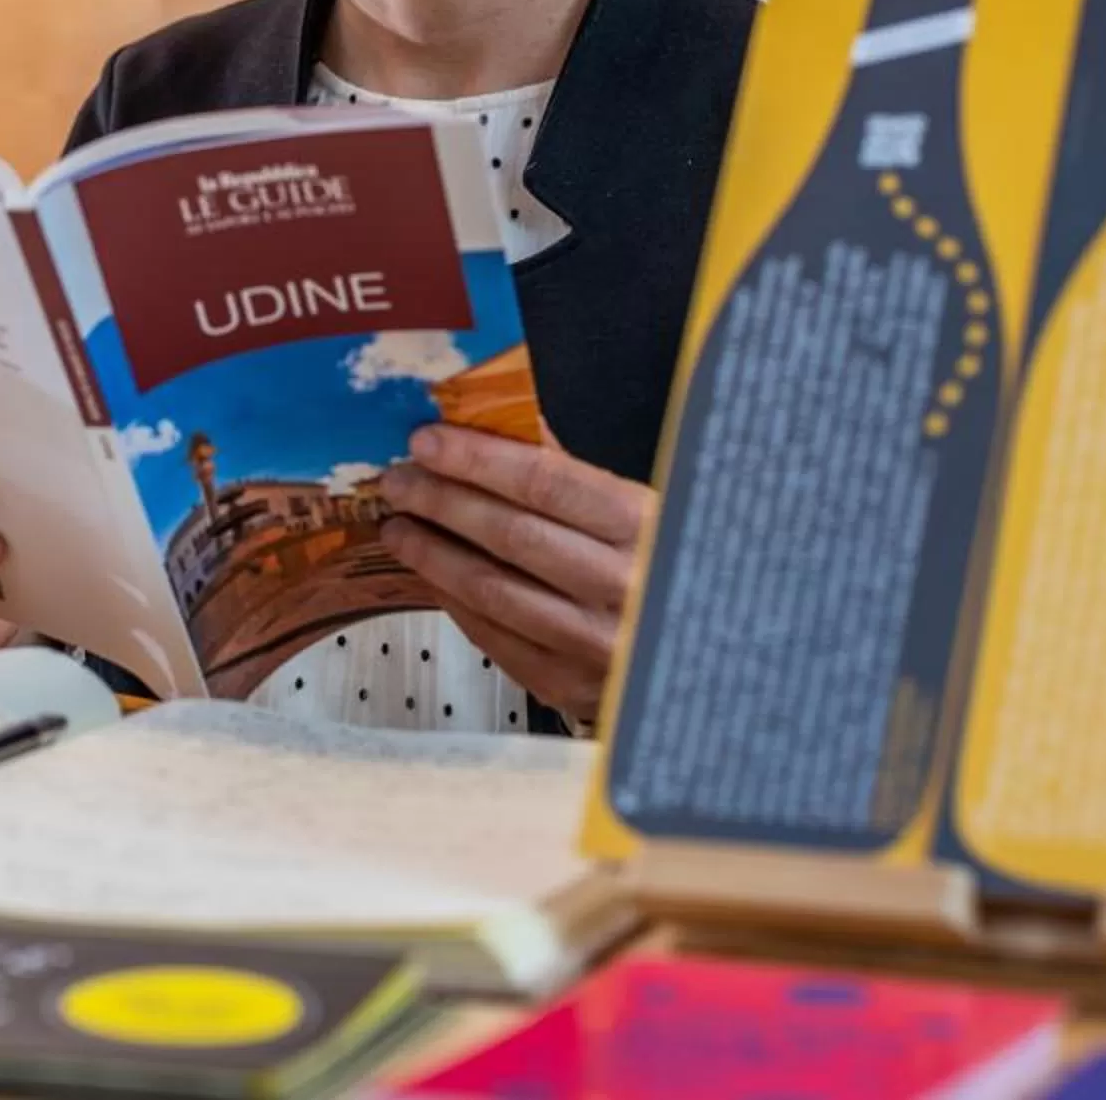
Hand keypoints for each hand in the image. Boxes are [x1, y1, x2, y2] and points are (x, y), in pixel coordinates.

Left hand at [378, 422, 647, 722]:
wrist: (707, 664)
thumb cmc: (665, 570)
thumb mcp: (640, 512)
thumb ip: (571, 471)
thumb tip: (498, 421)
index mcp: (645, 527)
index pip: (546, 482)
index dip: (479, 459)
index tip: (428, 440)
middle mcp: (624, 586)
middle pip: (511, 534)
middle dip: (442, 501)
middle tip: (399, 480)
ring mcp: (594, 643)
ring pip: (492, 589)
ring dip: (433, 552)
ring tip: (399, 525)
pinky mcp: (567, 684)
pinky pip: (493, 635)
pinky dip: (453, 599)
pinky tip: (431, 573)